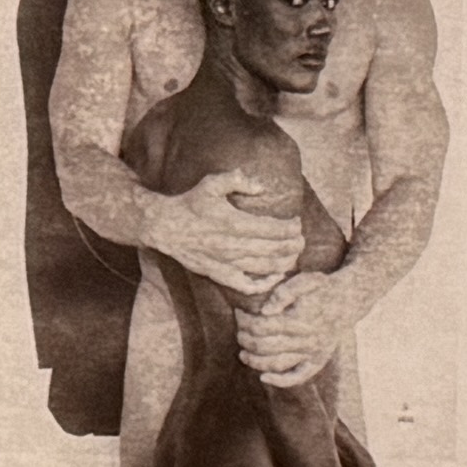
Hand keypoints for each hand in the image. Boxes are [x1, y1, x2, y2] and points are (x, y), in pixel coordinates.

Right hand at [141, 171, 302, 302]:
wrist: (165, 227)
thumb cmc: (190, 203)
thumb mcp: (212, 183)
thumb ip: (237, 180)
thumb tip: (261, 187)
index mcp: (235, 223)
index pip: (275, 229)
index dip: (291, 228)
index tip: (296, 223)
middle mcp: (234, 246)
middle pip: (276, 249)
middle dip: (294, 245)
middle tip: (300, 240)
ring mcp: (227, 263)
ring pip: (266, 268)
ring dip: (285, 262)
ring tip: (293, 255)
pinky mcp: (220, 275)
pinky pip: (248, 286)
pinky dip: (266, 283)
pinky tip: (275, 276)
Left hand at [234, 272, 349, 388]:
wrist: (349, 300)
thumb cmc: (322, 288)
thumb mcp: (306, 280)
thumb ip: (285, 291)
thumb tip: (265, 310)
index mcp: (299, 319)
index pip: (261, 326)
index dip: (245, 321)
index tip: (239, 313)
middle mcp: (306, 339)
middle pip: (264, 346)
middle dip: (246, 340)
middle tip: (239, 332)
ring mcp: (312, 352)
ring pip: (277, 363)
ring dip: (255, 361)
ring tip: (243, 354)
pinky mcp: (317, 361)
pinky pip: (298, 377)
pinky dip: (280, 381)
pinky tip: (263, 378)